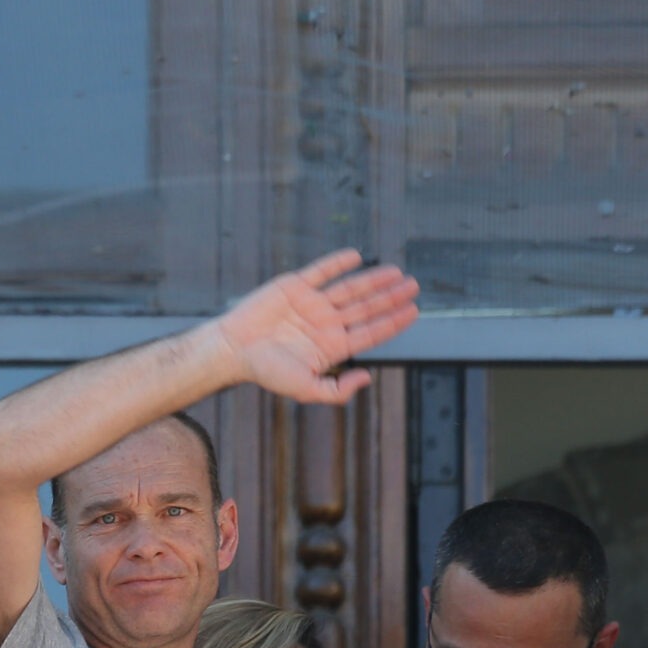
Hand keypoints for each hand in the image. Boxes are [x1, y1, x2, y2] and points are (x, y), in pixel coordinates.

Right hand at [214, 250, 419, 406]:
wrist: (234, 349)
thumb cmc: (267, 371)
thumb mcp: (306, 389)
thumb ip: (337, 390)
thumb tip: (368, 377)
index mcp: (332, 346)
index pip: (371, 332)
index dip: (393, 321)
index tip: (414, 311)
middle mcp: (326, 323)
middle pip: (366, 308)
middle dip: (391, 297)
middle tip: (414, 285)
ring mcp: (312, 303)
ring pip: (350, 288)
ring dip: (374, 280)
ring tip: (397, 272)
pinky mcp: (295, 286)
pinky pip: (322, 272)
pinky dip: (338, 263)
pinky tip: (357, 257)